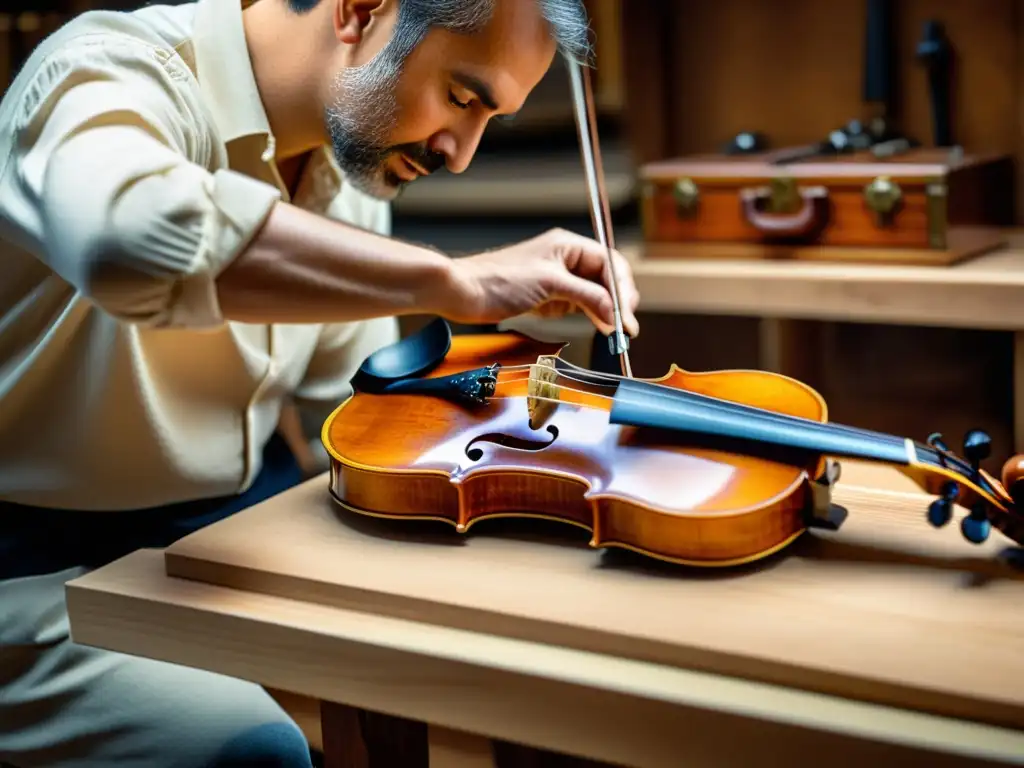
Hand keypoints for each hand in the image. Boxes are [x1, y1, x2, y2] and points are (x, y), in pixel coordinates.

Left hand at [442, 228, 639, 337]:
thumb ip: (587, 296)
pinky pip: (580, 306)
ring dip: (607, 311)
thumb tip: (614, 312)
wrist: (465, 293)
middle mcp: (567, 260)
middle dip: (619, 301)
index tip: (627, 315)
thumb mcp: (550, 284)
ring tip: (616, 331)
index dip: (622, 288)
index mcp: (568, 246)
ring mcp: (559, 280)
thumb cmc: (499, 279)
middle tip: (625, 327)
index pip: (609, 263)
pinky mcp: (550, 298)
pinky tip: (600, 326)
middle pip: (606, 278)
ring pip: (595, 294)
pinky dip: (592, 316)